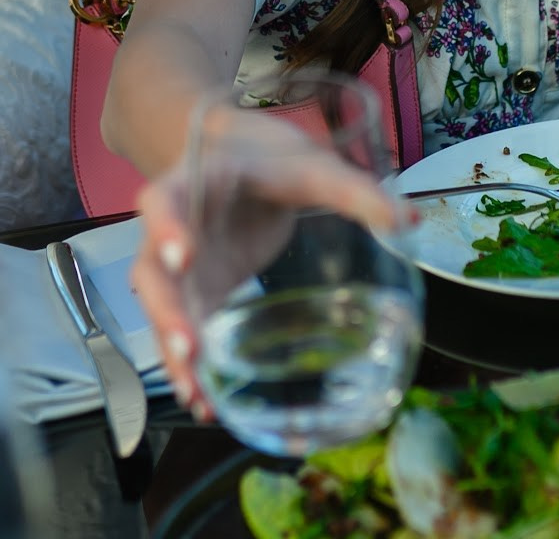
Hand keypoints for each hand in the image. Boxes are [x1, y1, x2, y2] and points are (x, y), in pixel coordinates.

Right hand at [127, 111, 408, 418]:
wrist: (242, 156)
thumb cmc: (270, 157)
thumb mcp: (311, 165)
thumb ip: (354, 190)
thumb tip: (408, 221)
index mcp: (195, 182)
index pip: (163, 200)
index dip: (167, 228)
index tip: (183, 257)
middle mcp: (172, 227)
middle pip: (151, 269)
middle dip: (167, 310)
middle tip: (191, 346)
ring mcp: (180, 266)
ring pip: (161, 309)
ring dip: (174, 350)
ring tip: (199, 393)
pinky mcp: (197, 292)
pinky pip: (183, 329)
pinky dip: (190, 365)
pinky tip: (206, 401)